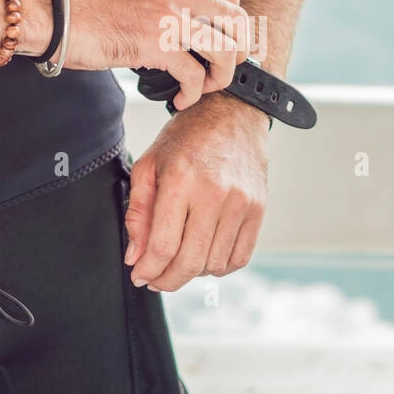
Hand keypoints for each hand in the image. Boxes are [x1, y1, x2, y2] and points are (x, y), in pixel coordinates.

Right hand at [18, 0, 247, 109]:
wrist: (53, 11)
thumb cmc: (87, 7)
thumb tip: (192, 29)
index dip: (234, 28)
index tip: (225, 48)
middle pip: (238, 21)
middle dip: (238, 51)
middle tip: (222, 69)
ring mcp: (168, 14)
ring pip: (224, 48)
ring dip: (220, 76)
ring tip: (202, 88)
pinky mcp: (154, 43)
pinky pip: (194, 74)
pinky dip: (192, 93)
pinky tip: (180, 98)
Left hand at [123, 92, 269, 290]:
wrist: (233, 113)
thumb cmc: (188, 137)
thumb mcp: (150, 164)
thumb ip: (138, 213)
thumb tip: (135, 257)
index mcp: (181, 180)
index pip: (163, 246)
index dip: (147, 270)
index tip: (139, 275)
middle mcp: (215, 193)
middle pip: (189, 262)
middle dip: (167, 280)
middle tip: (156, 280)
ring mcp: (241, 203)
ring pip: (214, 264)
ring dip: (193, 272)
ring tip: (180, 260)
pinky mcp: (258, 209)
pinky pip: (240, 257)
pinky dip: (220, 266)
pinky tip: (205, 256)